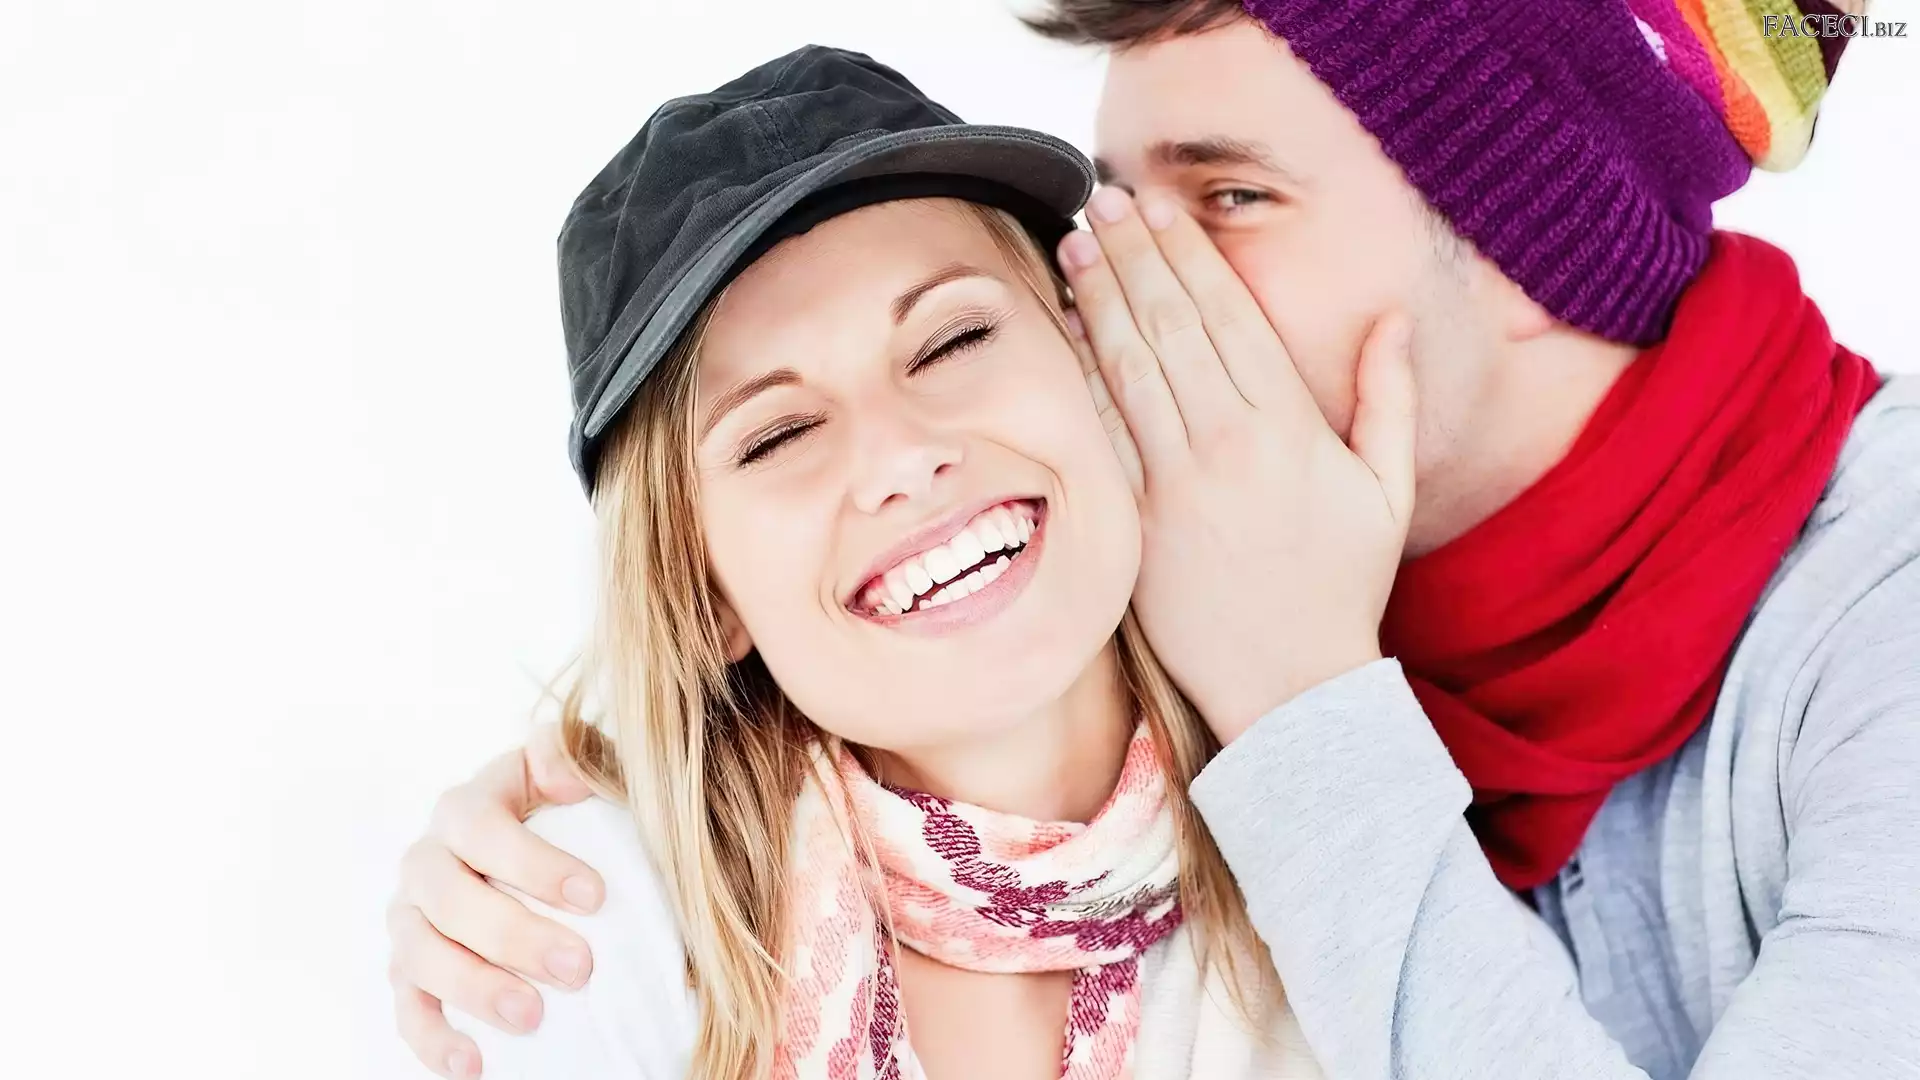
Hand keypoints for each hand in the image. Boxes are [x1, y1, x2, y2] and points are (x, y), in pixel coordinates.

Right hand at [388, 725, 597, 1077]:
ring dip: (474, 988)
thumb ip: (575, 755)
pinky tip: (472, 1064)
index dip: (532, 861)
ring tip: (532, 1017)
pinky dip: (433, 1039)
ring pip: (421, 954)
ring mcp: (411, 919)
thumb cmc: (573, 811)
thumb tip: (566, 775)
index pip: (482, 827)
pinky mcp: (409, 971)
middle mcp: (426, 861)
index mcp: (464, 807)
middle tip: (580, 968)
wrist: (546, 857)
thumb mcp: (582, 769)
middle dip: (513, 935)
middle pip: (449, 897)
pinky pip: (408, 1008)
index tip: (596, 896)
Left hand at [1059, 188, 1416, 742]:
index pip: (1227, 313)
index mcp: (1289, 426)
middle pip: (1168, 325)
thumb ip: (1386, 397)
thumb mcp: (1384, 489)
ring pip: (1127, 368)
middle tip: (1100, 201)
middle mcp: (1227, 443)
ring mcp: (1175, 483)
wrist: (1293, 688)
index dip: (1188, 252)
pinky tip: (1062, 331)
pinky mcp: (1136, 522)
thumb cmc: (1343, 585)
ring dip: (1097, 298)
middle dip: (1133, 254)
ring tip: (1074, 244)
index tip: (1160, 206)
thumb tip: (1392, 317)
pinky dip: (1080, 376)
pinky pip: (1102, 433)